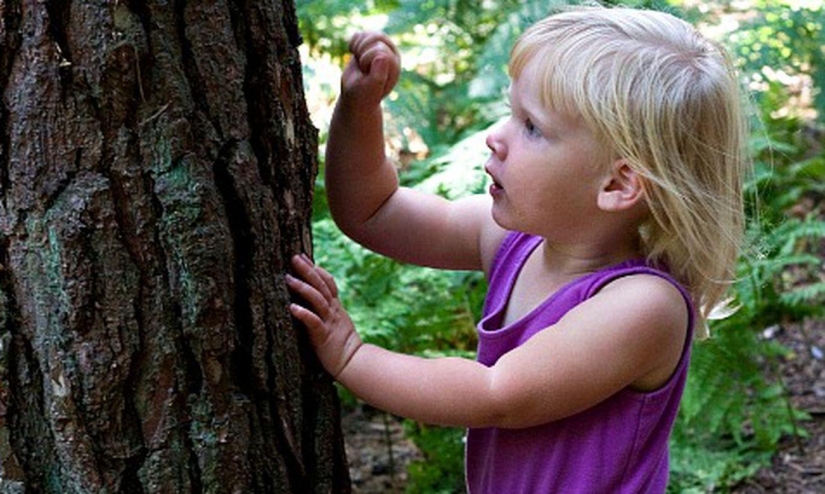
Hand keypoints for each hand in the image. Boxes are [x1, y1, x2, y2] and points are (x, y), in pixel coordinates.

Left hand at [287, 254, 362, 377]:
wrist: (353, 363)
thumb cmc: (341, 346)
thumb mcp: (336, 322)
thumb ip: (326, 310)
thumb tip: (313, 300)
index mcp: (335, 307)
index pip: (327, 282)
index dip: (316, 268)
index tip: (303, 256)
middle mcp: (333, 311)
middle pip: (321, 285)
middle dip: (308, 270)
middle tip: (294, 258)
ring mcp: (329, 322)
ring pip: (317, 300)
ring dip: (303, 288)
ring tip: (288, 279)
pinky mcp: (324, 336)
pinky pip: (314, 322)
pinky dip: (304, 313)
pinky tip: (292, 308)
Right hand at [341, 31, 400, 106]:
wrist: (355, 97)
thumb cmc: (364, 95)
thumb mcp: (371, 88)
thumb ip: (378, 75)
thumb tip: (382, 56)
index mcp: (394, 64)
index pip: (379, 49)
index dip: (366, 59)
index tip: (365, 74)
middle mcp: (391, 55)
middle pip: (377, 37)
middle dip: (362, 50)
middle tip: (361, 67)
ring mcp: (381, 49)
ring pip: (369, 34)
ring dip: (357, 46)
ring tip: (358, 61)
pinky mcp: (370, 46)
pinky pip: (360, 34)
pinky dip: (353, 43)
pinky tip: (353, 54)